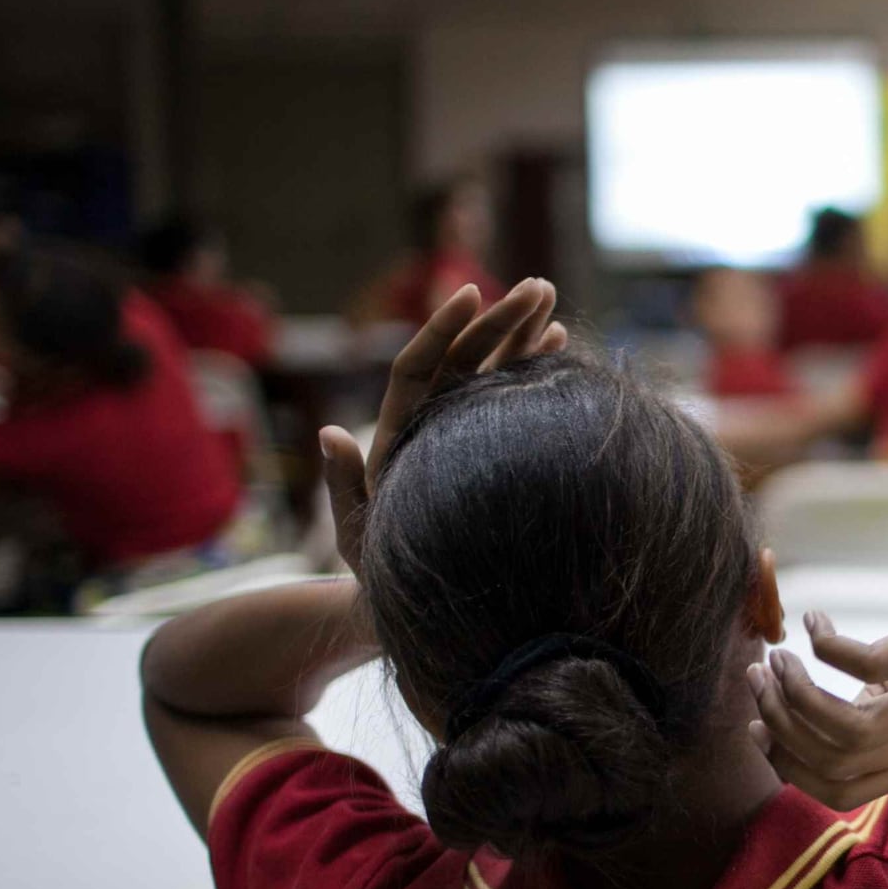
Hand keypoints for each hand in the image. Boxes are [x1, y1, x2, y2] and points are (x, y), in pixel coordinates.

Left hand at [317, 278, 563, 577]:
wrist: (416, 601)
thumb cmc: (383, 574)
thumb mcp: (358, 534)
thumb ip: (344, 485)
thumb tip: (329, 433)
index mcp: (398, 433)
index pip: (418, 365)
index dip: (442, 329)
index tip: (471, 293)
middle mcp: (431, 422)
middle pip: (463, 356)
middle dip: (499, 319)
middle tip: (537, 287)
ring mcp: (464, 431)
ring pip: (490, 369)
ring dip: (519, 331)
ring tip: (548, 294)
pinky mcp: (494, 446)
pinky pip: (512, 396)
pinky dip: (534, 367)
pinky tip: (558, 341)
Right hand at [748, 532, 887, 807]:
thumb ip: (865, 719)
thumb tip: (790, 726)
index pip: (839, 793)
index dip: (786, 766)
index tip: (756, 726)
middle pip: (836, 762)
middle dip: (781, 724)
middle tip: (758, 679)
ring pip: (851, 731)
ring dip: (796, 696)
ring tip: (777, 659)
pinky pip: (870, 664)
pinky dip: (827, 647)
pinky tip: (815, 624)